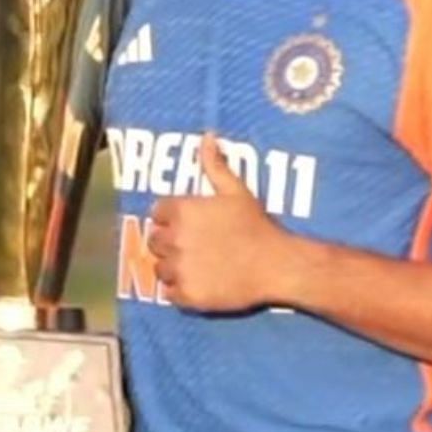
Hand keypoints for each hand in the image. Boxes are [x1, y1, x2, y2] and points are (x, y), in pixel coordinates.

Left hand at [148, 132, 294, 311]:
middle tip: (194, 246)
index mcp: (182, 211)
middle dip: (170, 242)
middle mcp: (175, 239)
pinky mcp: (187, 294)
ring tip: (196, 266)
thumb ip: (215, 165)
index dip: (171, 217)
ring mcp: (180, 268)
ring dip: (172, 267)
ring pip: (159, 268)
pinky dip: (179, 291)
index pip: (158, 212)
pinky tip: (199, 283)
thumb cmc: (257, 226)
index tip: (189, 223)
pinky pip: (169, 294)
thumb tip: (206, 136)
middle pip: (155, 240)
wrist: (276, 264)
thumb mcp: (237, 190)